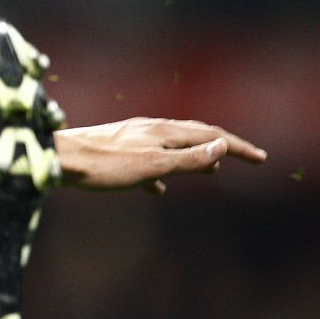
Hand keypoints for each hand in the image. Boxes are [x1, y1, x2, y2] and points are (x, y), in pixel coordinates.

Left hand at [54, 117, 266, 193]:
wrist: (58, 159)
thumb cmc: (105, 165)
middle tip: (244, 158)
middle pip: (195, 135)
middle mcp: (151, 128)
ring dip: (195, 157)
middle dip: (221, 147)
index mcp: (165, 131)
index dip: (239, 147)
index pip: (211, 136)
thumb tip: (223, 148)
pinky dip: (163, 172)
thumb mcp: (153, 166)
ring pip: (173, 146)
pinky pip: (148, 160)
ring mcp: (133, 138)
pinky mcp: (116, 151)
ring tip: (209, 170)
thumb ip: (188, 159)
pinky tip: (156, 190)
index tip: (262, 158)